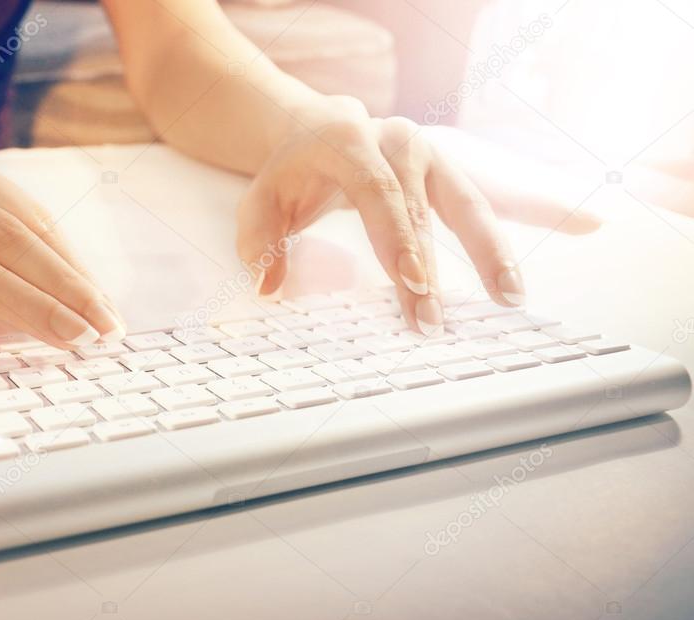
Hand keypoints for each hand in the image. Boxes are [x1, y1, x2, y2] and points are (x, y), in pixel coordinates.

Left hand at [236, 96, 525, 333]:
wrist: (317, 127)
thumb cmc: (290, 172)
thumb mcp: (261, 200)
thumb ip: (259, 241)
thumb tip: (268, 288)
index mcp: (350, 141)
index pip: (378, 191)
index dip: (397, 238)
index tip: (413, 283)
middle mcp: (398, 141)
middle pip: (421, 209)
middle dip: (432, 269)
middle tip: (433, 322)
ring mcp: (430, 153)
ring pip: (467, 202)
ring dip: (490, 252)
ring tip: (509, 298)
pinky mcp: (448, 170)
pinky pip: (479, 205)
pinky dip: (502, 236)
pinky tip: (531, 265)